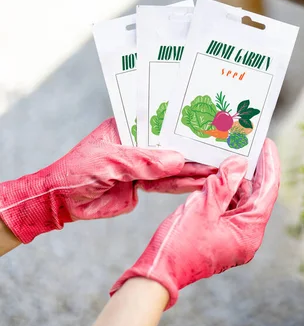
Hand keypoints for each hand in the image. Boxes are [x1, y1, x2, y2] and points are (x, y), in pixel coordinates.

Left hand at [0, 118, 215, 243]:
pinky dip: (184, 184)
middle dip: (194, 148)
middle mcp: (139, 143)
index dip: (183, 124)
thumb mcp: (109, 162)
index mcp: (128, 127)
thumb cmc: (76, 172)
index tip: (206, 125)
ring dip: (194, 169)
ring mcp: (142, 164)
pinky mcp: (144, 184)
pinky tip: (202, 182)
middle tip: (220, 150)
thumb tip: (179, 160)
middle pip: (172, 144)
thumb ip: (144, 162)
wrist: (61, 204)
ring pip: (173, 165)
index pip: (161, 121)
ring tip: (218, 168)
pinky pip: (167, 183)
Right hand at [110, 139, 279, 309]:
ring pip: (242, 202)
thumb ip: (224, 184)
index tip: (267, 144)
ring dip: (237, 180)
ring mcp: (235, 239)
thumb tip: (240, 163)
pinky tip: (219, 176)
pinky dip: (225, 193)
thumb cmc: (178, 245)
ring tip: (233, 155)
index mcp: (249, 232)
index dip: (269, 165)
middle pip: (257, 196)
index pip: (267, 192)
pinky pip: (229, 210)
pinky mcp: (222, 238)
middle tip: (250, 145)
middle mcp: (247, 237)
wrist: (157, 276)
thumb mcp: (202, 208)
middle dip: (253, 170)